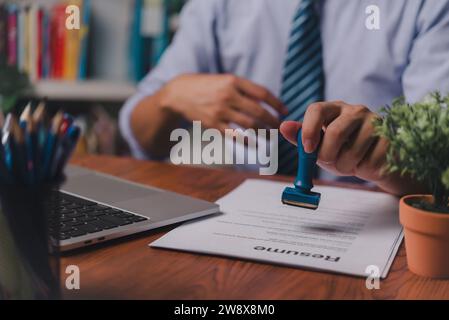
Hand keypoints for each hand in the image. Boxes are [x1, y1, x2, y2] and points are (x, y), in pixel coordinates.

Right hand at [160, 74, 287, 131]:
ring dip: (263, 132)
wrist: (179, 94)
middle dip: (272, 120)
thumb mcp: (224, 80)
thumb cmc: (206, 86)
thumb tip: (266, 101)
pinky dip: (247, 140)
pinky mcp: (212, 124)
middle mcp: (227, 95)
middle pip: (258, 111)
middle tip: (279, 126)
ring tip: (270, 136)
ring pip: (249, 124)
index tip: (284, 110)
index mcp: (233, 81)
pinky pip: (234, 135)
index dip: (276, 103)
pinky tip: (254, 143)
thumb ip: (243, 89)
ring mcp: (220, 110)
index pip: (262, 93)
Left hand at [279, 101, 387, 182]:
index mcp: (333, 108)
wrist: (373, 162)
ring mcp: (375, 121)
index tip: (308, 150)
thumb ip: (301, 138)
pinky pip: (371, 161)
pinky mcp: (390, 138)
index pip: (316, 110)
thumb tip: (283, 127)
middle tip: (330, 162)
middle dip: (328, 155)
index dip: (308, 130)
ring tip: (349, 163)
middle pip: (335, 132)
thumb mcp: (318, 145)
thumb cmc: (341, 151)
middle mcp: (355, 110)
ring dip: (345, 166)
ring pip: (353, 151)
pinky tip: (366, 164)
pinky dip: (364, 169)